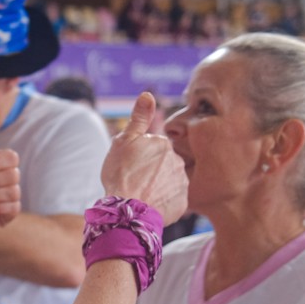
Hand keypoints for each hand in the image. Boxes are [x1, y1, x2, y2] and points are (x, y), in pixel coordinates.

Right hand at [101, 92, 186, 224]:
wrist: (128, 209)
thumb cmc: (121, 174)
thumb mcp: (124, 141)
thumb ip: (139, 118)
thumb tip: (148, 94)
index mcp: (163, 144)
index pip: (152, 148)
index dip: (138, 157)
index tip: (130, 167)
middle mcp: (177, 160)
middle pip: (163, 164)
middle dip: (152, 171)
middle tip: (135, 182)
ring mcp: (182, 183)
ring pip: (169, 181)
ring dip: (159, 186)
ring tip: (142, 195)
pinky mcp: (183, 203)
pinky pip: (173, 200)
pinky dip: (163, 202)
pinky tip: (150, 205)